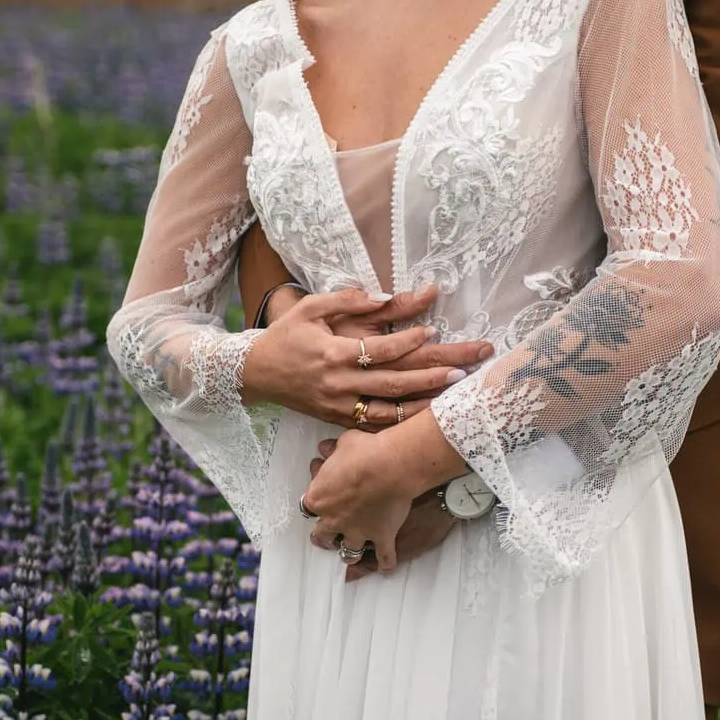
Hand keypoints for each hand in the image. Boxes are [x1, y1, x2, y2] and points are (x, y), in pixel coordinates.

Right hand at [242, 285, 493, 427]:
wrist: (256, 374)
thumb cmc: (286, 336)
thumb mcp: (311, 308)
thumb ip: (348, 300)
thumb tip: (385, 295)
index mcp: (334, 354)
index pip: (381, 350)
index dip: (409, 340)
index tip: (432, 330)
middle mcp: (339, 384)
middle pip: (394, 382)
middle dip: (432, 375)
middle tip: (463, 369)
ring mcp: (339, 407)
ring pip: (389, 409)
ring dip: (423, 402)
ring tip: (452, 393)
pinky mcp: (338, 420)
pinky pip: (375, 423)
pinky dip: (401, 420)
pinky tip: (423, 415)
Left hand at [300, 430, 414, 572]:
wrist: (392, 466)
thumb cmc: (365, 451)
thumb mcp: (344, 443)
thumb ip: (332, 450)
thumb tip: (324, 448)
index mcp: (319, 498)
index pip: (308, 506)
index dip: (316, 504)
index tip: (322, 499)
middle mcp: (334, 520)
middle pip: (322, 536)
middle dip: (325, 537)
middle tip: (328, 536)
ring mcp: (358, 532)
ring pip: (348, 552)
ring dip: (349, 554)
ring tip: (351, 554)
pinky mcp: (381, 537)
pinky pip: (383, 558)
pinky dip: (385, 564)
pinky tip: (386, 568)